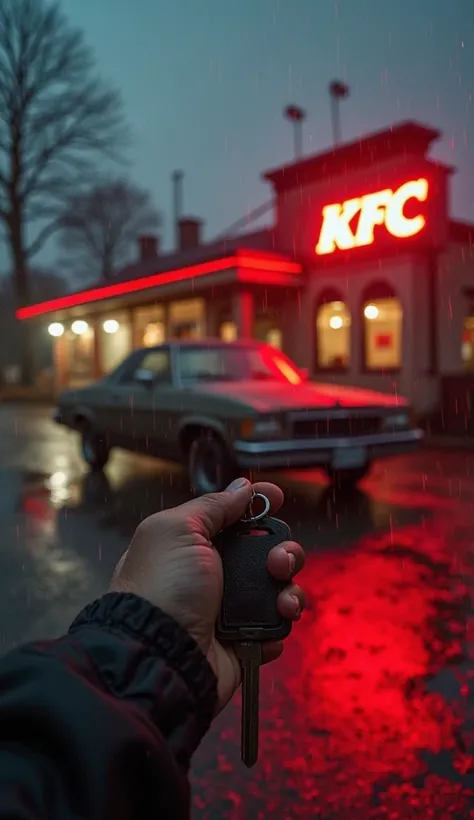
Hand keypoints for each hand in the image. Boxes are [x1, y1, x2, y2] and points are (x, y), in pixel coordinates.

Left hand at [110, 477, 304, 711]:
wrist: (159, 655)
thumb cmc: (160, 589)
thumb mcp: (178, 530)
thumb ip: (213, 506)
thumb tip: (242, 488)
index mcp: (195, 543)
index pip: (234, 517)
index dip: (258, 506)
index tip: (277, 497)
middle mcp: (215, 573)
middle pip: (267, 551)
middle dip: (284, 551)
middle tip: (278, 561)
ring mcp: (231, 608)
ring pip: (279, 587)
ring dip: (289, 587)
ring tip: (282, 598)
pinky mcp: (245, 639)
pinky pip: (278, 624)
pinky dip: (282, 621)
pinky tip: (276, 619)